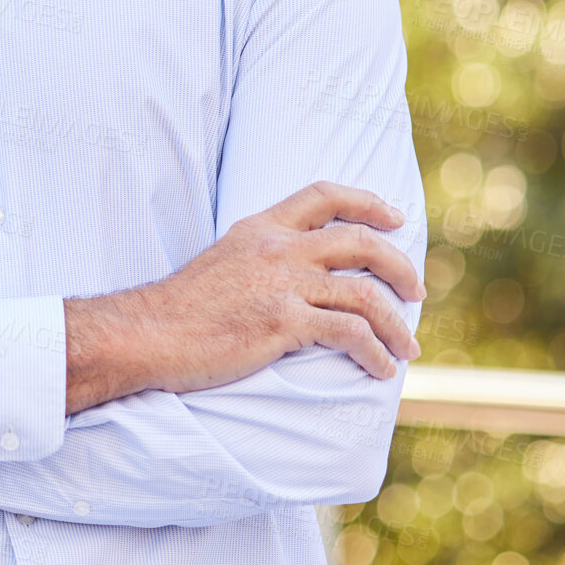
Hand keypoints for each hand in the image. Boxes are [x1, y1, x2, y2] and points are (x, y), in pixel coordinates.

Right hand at [65, 181, 425, 413]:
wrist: (148, 334)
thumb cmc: (180, 310)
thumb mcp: (222, 262)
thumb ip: (259, 259)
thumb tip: (296, 278)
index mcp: (259, 228)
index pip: (323, 195)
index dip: (366, 201)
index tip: (393, 217)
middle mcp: (275, 248)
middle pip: (359, 241)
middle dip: (398, 265)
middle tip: (417, 291)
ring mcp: (280, 284)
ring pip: (365, 294)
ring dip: (397, 324)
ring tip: (407, 348)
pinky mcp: (282, 322)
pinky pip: (350, 333)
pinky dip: (375, 354)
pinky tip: (380, 369)